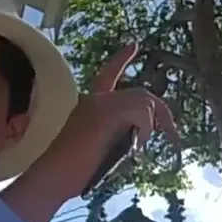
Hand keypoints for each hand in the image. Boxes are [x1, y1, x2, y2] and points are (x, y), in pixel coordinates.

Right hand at [7, 44, 179, 221]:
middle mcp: (95, 98)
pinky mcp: (106, 113)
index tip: (134, 44)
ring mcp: (100, 103)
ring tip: (141, 147)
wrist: (49, 177)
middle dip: (162, 113)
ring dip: (152, 125)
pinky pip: (141, 110)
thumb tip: (136, 142)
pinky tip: (136, 148)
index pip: (109, 74)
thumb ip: (116, 138)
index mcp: (90, 104)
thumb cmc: (69, 172)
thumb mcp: (97, 150)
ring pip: (144, 100)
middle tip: (172, 134)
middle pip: (140, 93)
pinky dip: (146, 129)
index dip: (122, 59)